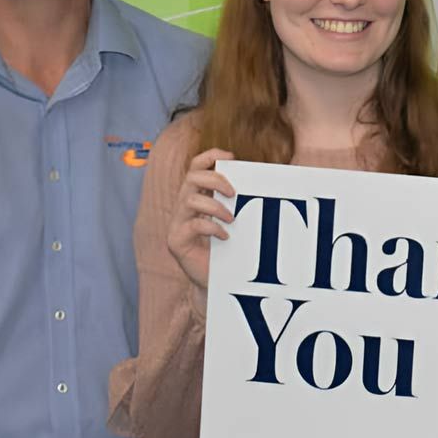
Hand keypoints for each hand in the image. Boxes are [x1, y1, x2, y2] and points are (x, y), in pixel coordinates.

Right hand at [166, 148, 235, 289]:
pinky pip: (192, 225)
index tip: (231, 157)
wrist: (216, 281)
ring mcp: (177, 223)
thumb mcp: (234, 220)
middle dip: (215, 179)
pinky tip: (225, 236)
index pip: (196, 166)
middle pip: (191, 177)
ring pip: (190, 200)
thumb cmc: (227, 248)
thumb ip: (238, 202)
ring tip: (231, 219)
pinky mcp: (176, 240)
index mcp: (197, 196)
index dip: (210, 156)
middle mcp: (184, 207)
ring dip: (215, 206)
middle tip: (233, 193)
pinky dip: (211, 227)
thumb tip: (261, 181)